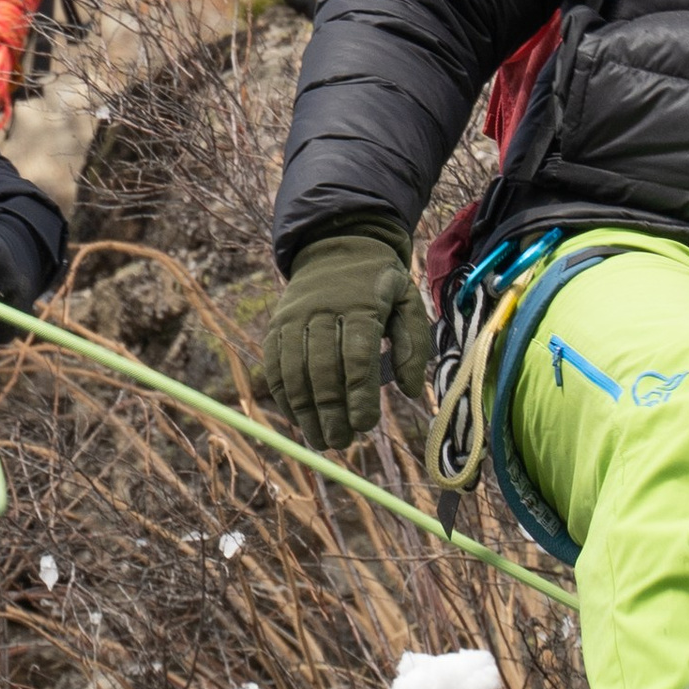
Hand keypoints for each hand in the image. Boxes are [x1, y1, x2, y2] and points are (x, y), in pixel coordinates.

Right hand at [261, 220, 430, 448]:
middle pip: (322, 368)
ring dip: (306, 411)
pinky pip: (274, 366)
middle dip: (331, 410)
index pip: (357, 355)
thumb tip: (409, 390)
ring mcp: (294, 316)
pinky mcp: (276, 325)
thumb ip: (414, 344)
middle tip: (342, 442)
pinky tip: (299, 419)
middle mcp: (322, 308)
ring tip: (321, 440)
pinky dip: (284, 397)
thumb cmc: (379, 285)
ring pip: (294, 370)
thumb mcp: (407, 302)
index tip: (365, 425)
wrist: (337, 247)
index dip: (359, 394)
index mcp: (361, 303)